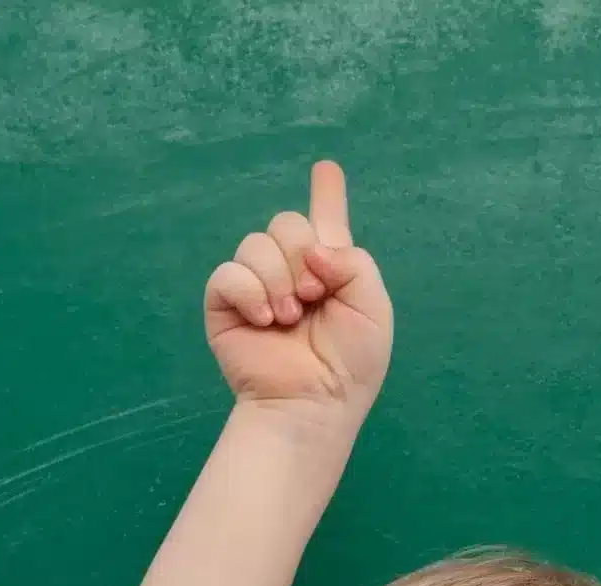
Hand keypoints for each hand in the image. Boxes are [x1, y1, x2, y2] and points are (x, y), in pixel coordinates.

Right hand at [203, 160, 392, 414]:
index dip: (326, 195)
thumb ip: (353, 262)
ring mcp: (258, 287)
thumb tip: (312, 250)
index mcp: (331, 271)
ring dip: (278, 279)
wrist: (315, 400)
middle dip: (301, 253)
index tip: (327, 169)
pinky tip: (266, 320)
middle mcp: (293, 273)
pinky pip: (228, 273)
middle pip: (286, 222)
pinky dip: (250, 292)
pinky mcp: (228, 305)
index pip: (325, 223)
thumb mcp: (373, 308)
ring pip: (256, 243)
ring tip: (290, 319)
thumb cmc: (351, 364)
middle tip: (314, 296)